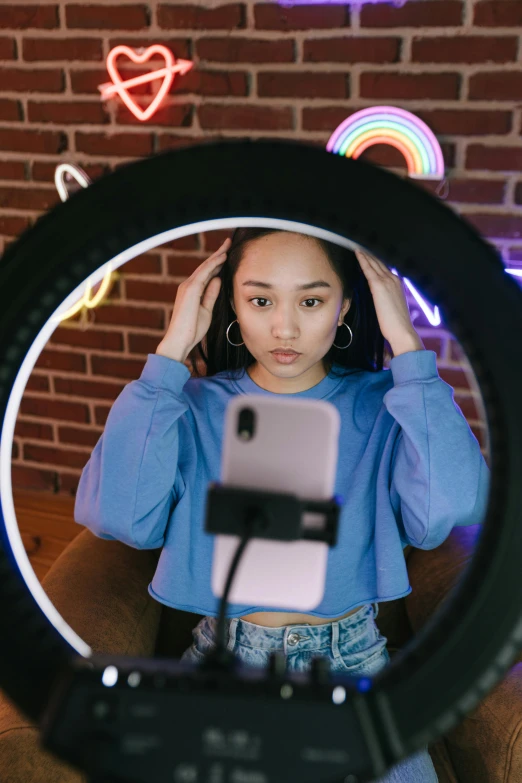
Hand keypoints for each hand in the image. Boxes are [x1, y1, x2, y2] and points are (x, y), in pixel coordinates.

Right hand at [156, 237, 230, 361]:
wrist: (180, 340)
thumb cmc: (191, 329)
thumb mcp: (206, 309)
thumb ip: (211, 294)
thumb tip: (218, 280)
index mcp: (192, 291)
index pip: (207, 273)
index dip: (217, 263)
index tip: (226, 255)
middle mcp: (188, 285)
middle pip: (205, 267)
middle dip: (217, 255)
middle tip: (228, 243)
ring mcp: (188, 286)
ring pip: (205, 267)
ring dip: (216, 256)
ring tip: (227, 246)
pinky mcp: (190, 289)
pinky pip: (203, 273)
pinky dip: (213, 264)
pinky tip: (222, 258)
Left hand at [354, 248, 423, 354]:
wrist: (401, 331)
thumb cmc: (396, 324)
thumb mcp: (392, 306)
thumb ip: (385, 298)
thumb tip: (379, 297)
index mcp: (397, 283)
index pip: (384, 267)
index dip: (375, 259)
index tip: (367, 251)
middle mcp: (393, 279)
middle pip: (379, 262)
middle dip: (369, 252)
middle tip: (359, 243)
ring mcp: (387, 281)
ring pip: (374, 262)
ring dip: (365, 253)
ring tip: (356, 244)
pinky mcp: (379, 286)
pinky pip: (369, 269)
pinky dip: (363, 259)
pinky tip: (357, 253)